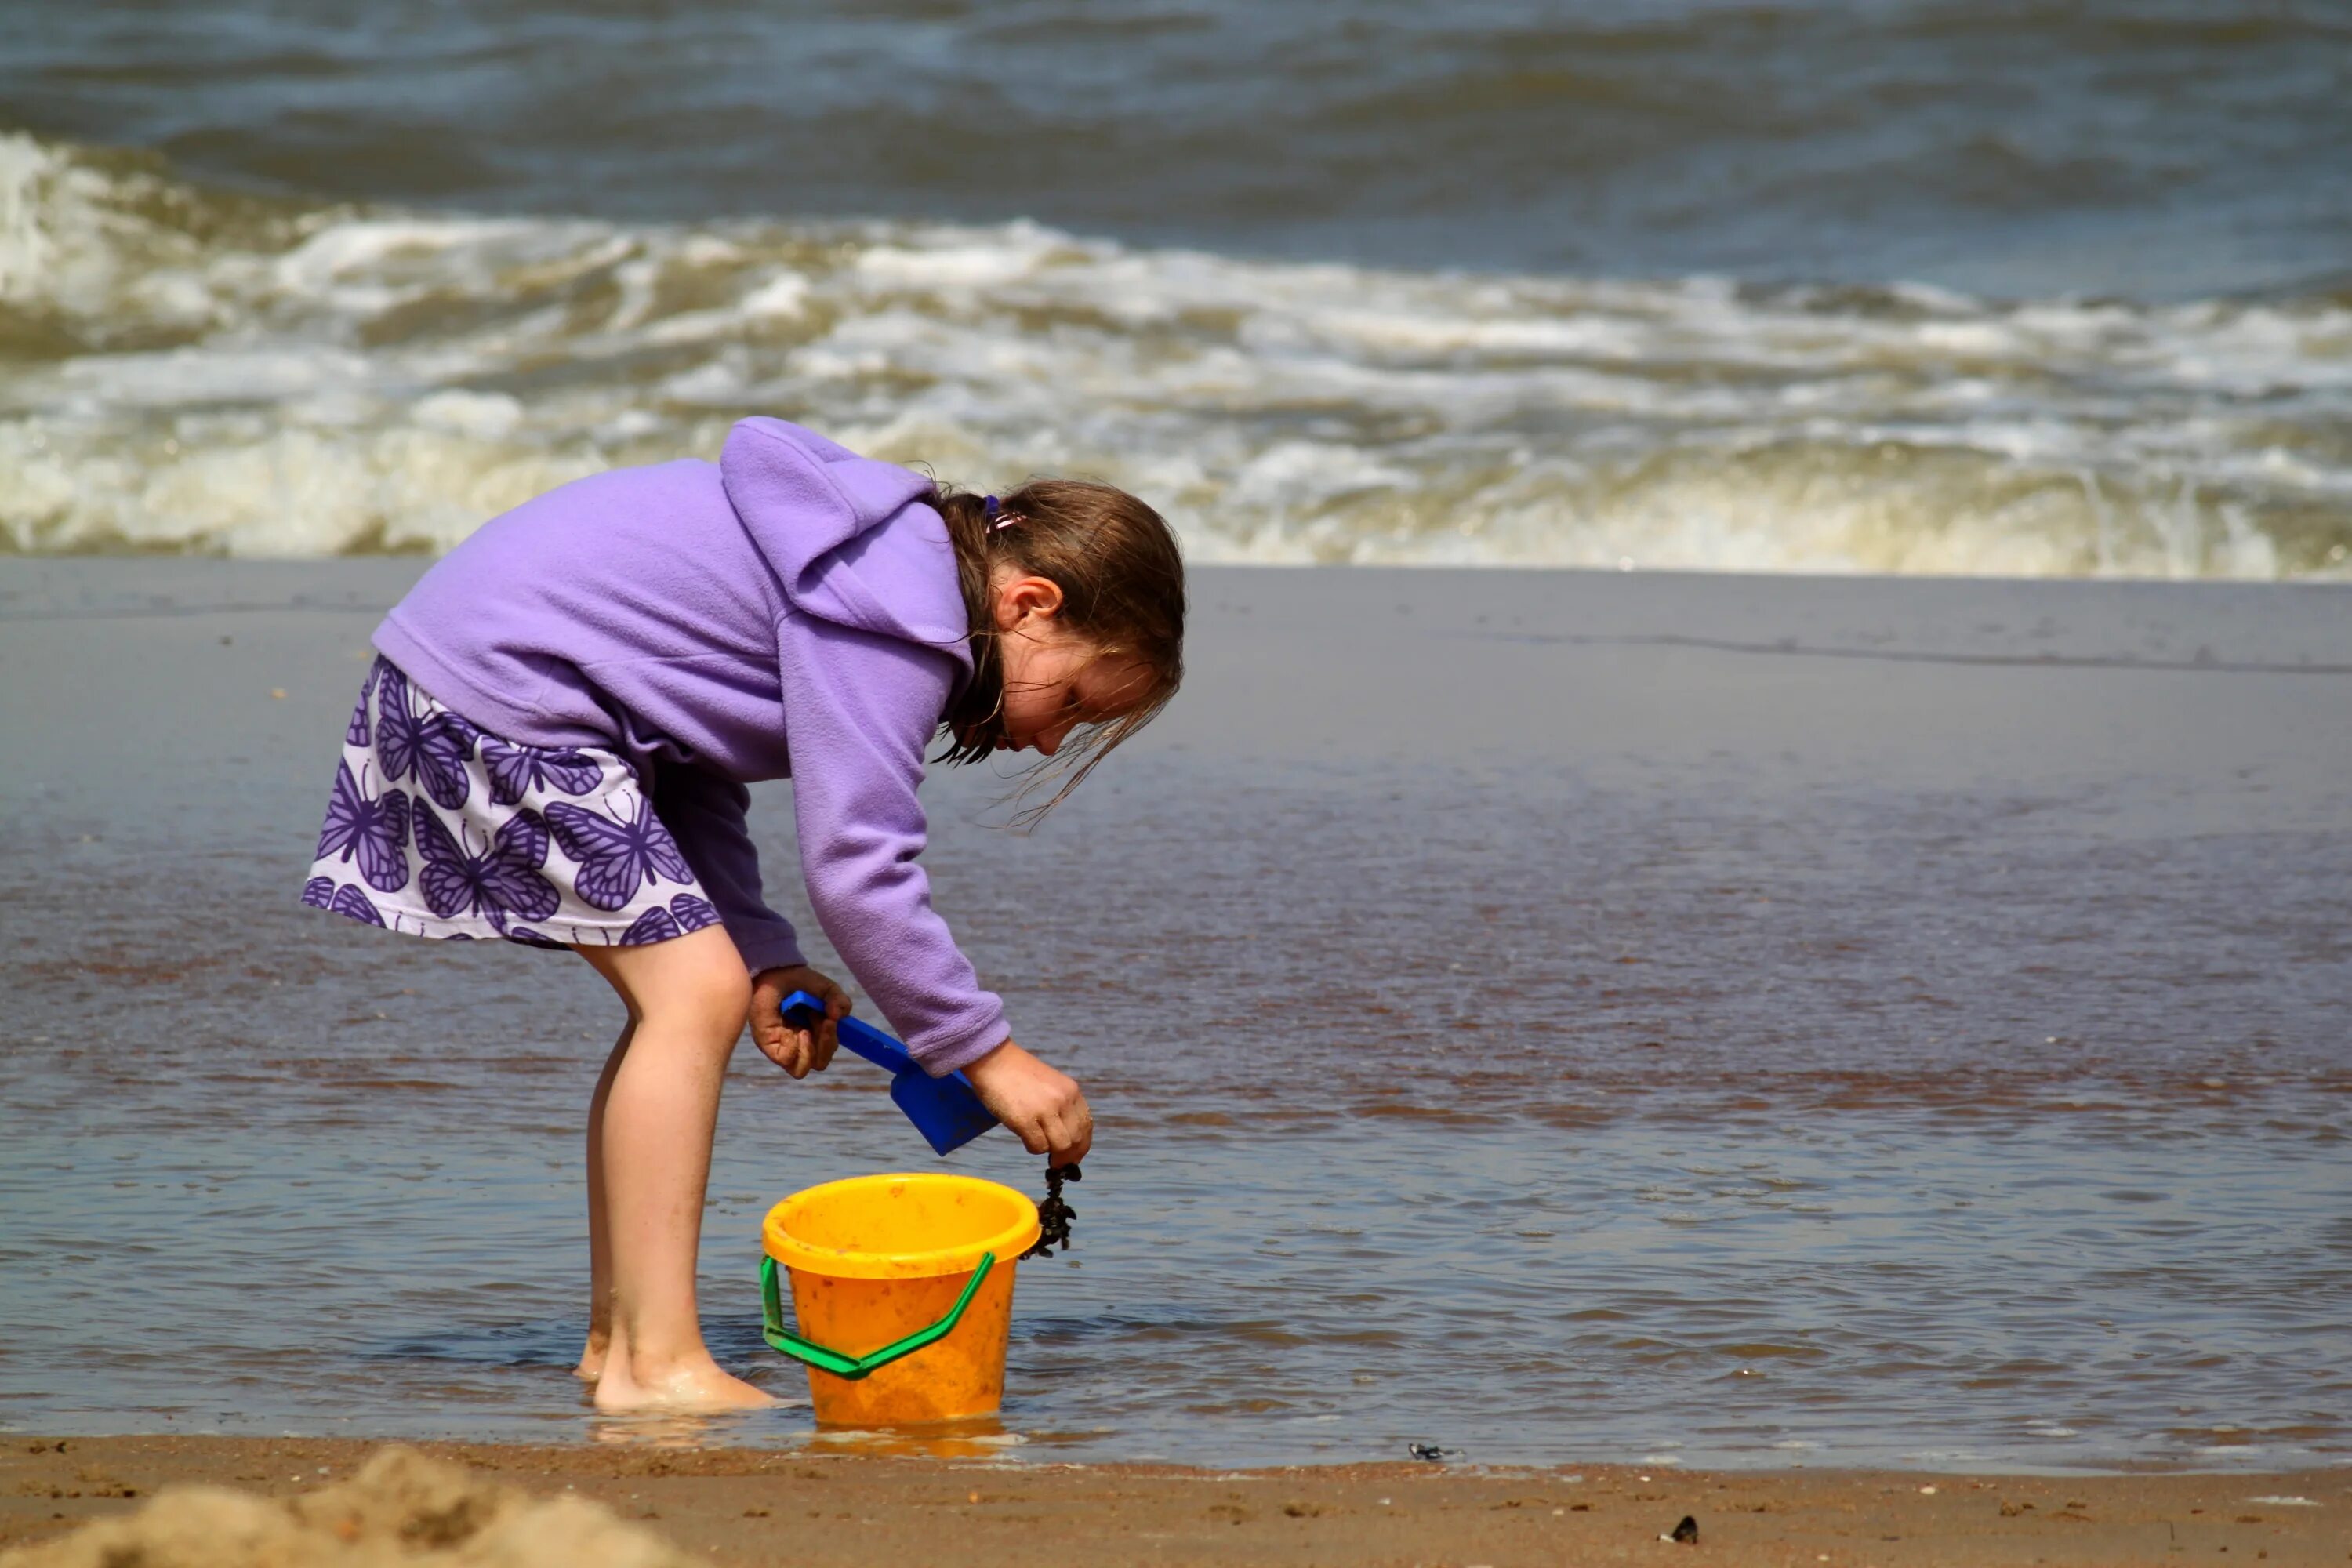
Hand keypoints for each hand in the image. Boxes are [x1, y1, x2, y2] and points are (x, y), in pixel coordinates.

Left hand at [750, 965, 850, 1078]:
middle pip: (820, 1063)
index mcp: (815, 1034)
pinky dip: (792, 1048)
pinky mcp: (768, 1046)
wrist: (775, 972)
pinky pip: (785, 1061)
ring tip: (805, 1030)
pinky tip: (789, 1030)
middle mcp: (800, 1044)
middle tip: (824, 1022)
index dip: (832, 1042)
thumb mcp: (826, 990)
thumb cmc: (798, 981)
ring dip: (810, 1051)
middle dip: (826, 1044)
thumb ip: (840, 1002)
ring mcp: (783, 1047)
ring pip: (802, 1070)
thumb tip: (837, 1017)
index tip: (833, 1020)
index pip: (827, 1052)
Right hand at [963, 1039, 1091, 1163]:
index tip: (1074, 1156)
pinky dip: (1032, 1148)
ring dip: (1049, 1150)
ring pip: (1060, 1146)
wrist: (994, 1060)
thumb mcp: (1051, 1086)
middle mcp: (1063, 1100)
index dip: (1082, 1145)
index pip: (1086, 1126)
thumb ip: (1062, 1108)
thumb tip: (1067, 1142)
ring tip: (1035, 1140)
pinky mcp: (1025, 1120)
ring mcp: (1045, 1110)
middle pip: (1076, 1140)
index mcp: (1071, 1091)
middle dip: (1067, 1155)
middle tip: (1055, 1161)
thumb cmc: (1019, 1075)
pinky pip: (1037, 1147)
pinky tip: (1024, 1136)